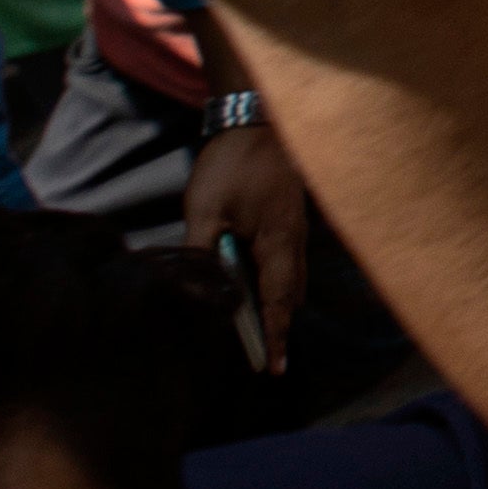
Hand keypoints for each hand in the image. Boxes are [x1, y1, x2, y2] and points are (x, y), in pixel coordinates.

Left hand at [185, 104, 315, 372]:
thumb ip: (200, 253)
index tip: (274, 367)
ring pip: (291, 277)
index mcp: (277, 242)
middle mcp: (293, 240)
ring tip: (263, 330)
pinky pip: (286, 260)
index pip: (278, 301)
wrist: (256, 121)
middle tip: (268, 358)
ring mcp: (294, 227)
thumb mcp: (204, 210)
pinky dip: (276, 282)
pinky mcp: (288, 217)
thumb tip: (193, 291)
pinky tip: (257, 285)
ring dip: (278, 305)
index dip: (275, 336)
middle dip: (280, 326)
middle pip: (290, 294)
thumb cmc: (230, 165)